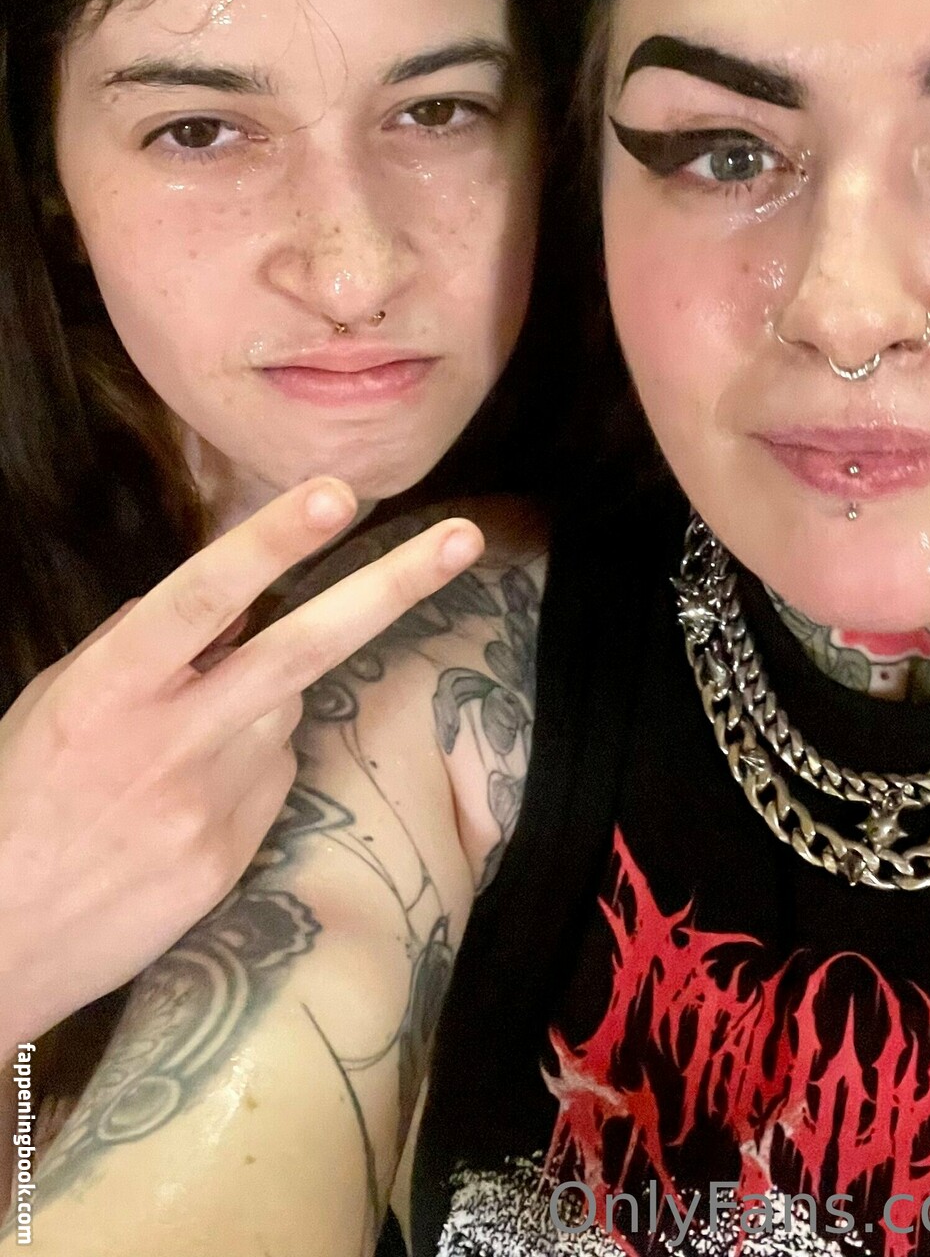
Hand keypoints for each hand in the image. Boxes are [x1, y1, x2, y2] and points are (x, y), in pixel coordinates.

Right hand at [0, 479, 481, 1052]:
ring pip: (288, 709)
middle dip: (391, 588)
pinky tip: (183, 804)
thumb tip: (221, 601)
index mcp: (110, 688)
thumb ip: (137, 644)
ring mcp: (210, 805)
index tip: (336, 492)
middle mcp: (170, 741)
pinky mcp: (234, 857)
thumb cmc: (17, 801)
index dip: (272, 541)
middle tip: (464, 538)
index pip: (202, 596)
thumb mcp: (56, 703)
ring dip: (263, 700)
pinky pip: (275, 776)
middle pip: (302, 649)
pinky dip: (251, 766)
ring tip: (175, 750)